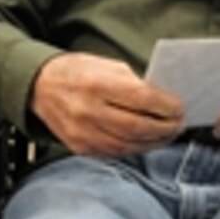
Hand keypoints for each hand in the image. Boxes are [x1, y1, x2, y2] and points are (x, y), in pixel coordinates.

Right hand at [30, 52, 183, 156]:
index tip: (179, 107)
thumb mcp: (105, 65)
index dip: (165, 106)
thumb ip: (133, 82)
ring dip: (153, 142)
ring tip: (166, 135)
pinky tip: (145, 142)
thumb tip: (161, 101)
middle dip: (164, 128)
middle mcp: (88, 110)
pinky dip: (134, 148)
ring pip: (128, 145)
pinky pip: (114, 153)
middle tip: (178, 124)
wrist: (39, 87)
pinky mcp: (79, 147)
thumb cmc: (76, 72)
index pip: (141, 99)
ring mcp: (82, 132)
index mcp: (96, 84)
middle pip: (137, 127)